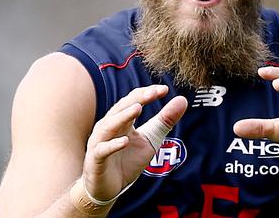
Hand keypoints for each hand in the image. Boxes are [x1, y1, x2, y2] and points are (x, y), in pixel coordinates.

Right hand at [83, 85, 186, 200]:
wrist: (109, 188)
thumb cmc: (128, 161)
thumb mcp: (151, 139)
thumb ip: (165, 121)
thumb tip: (183, 100)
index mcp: (121, 120)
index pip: (133, 100)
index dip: (147, 94)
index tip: (165, 90)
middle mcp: (108, 126)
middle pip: (121, 108)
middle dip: (137, 99)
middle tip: (153, 93)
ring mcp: (100, 142)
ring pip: (109, 125)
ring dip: (123, 116)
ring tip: (138, 108)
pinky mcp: (96, 159)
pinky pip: (103, 150)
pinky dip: (113, 144)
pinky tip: (125, 141)